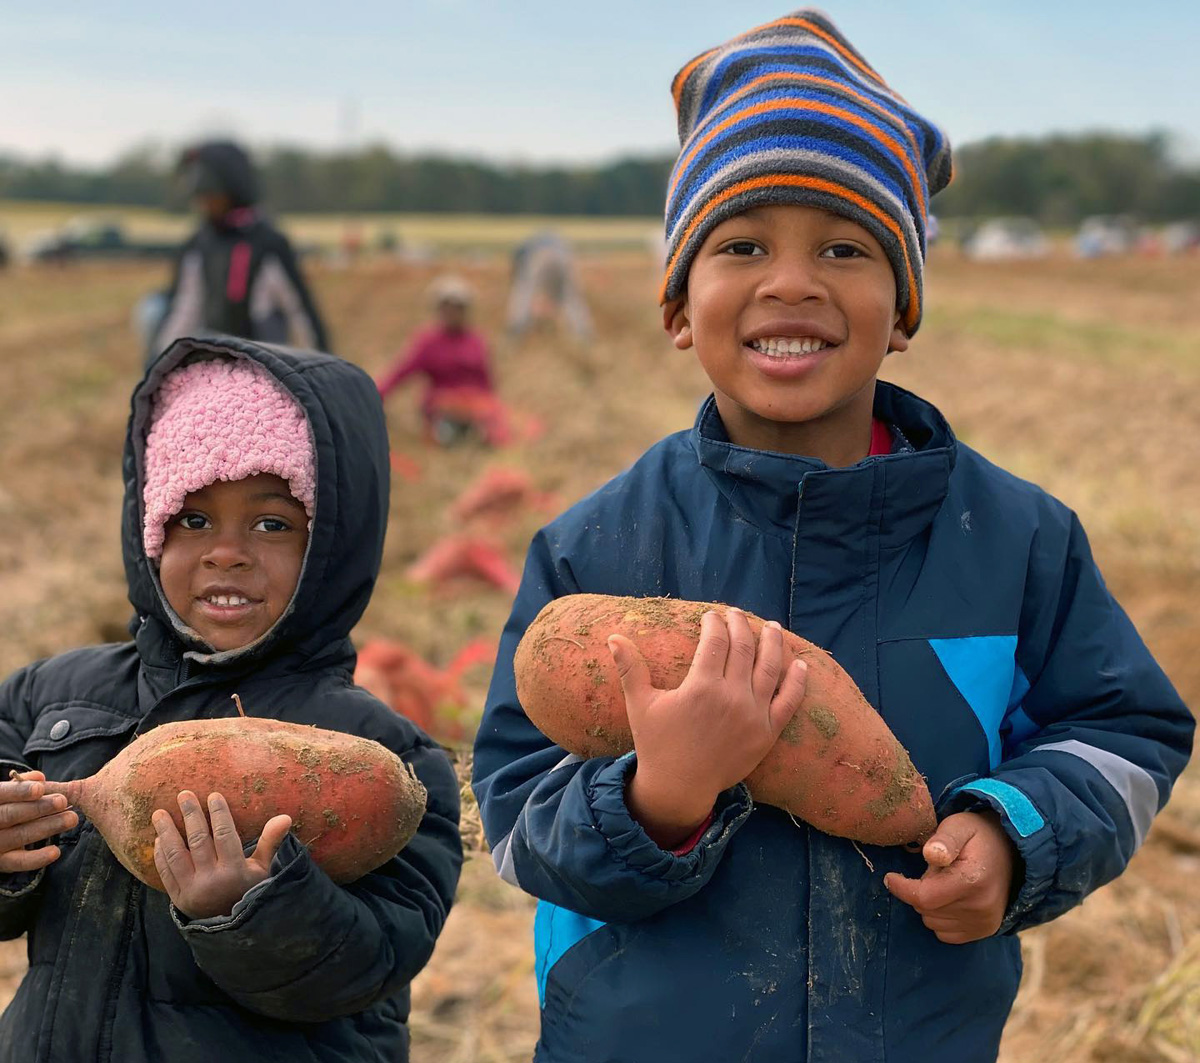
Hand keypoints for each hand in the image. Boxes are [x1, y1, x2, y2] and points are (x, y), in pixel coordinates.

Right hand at [0, 770, 77, 872]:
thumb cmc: (7, 806)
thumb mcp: (9, 793)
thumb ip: (22, 784)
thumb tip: (39, 778)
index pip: (1, 794)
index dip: (19, 791)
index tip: (40, 788)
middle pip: (10, 815)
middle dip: (37, 808)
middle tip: (62, 801)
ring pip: (18, 836)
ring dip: (47, 827)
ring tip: (71, 819)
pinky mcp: (2, 862)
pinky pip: (19, 862)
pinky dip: (37, 858)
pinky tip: (55, 851)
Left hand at [152, 790, 291, 918]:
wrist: (232, 930)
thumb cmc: (250, 892)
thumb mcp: (263, 870)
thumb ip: (270, 842)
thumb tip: (285, 817)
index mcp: (234, 871)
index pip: (224, 835)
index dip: (218, 814)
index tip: (213, 796)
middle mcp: (210, 880)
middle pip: (198, 841)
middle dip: (190, 815)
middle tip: (184, 794)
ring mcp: (191, 890)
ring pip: (176, 855)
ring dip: (166, 832)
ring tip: (159, 813)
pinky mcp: (177, 898)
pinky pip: (165, 872)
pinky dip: (160, 854)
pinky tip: (159, 838)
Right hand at [610, 609, 807, 848]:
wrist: (680, 787)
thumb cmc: (657, 743)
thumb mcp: (640, 704)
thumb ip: (630, 668)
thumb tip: (613, 636)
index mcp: (701, 687)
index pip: (715, 641)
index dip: (714, 623)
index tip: (710, 615)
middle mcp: (731, 697)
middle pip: (744, 648)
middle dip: (740, 625)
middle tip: (735, 613)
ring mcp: (753, 715)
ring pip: (770, 668)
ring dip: (773, 642)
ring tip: (771, 626)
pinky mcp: (767, 733)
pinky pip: (789, 701)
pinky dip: (797, 681)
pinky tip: (800, 663)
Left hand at [884, 811, 1017, 943]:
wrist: (1012, 852)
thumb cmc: (978, 836)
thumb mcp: (959, 826)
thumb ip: (944, 839)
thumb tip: (930, 854)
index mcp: (972, 881)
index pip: (923, 897)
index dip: (901, 888)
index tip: (890, 877)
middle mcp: (981, 908)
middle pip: (925, 910)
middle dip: (920, 890)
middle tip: (936, 870)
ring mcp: (984, 923)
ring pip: (932, 922)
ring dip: (930, 905)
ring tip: (946, 882)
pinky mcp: (985, 931)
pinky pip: (945, 934)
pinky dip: (940, 918)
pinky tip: (951, 898)